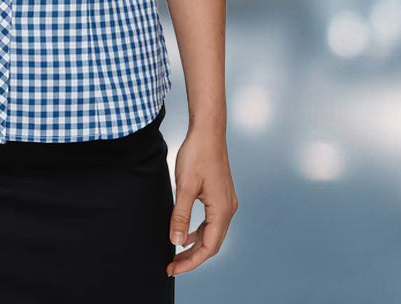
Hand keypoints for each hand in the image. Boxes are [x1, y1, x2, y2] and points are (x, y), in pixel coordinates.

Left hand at [166, 127, 237, 277]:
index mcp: (222, 210)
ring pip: (212, 232)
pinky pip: (211, 221)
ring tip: (176, 253)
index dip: (190, 261)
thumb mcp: (185, 186)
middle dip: (192, 257)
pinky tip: (186, 231)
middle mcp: (228, 208)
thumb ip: (180, 215)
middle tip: (172, 265)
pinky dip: (199, 230)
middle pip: (212, 243)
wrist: (208, 131)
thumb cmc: (197, 154)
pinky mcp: (221, 194)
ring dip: (195, 244)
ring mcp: (226, 201)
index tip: (173, 268)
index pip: (208, 247)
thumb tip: (176, 242)